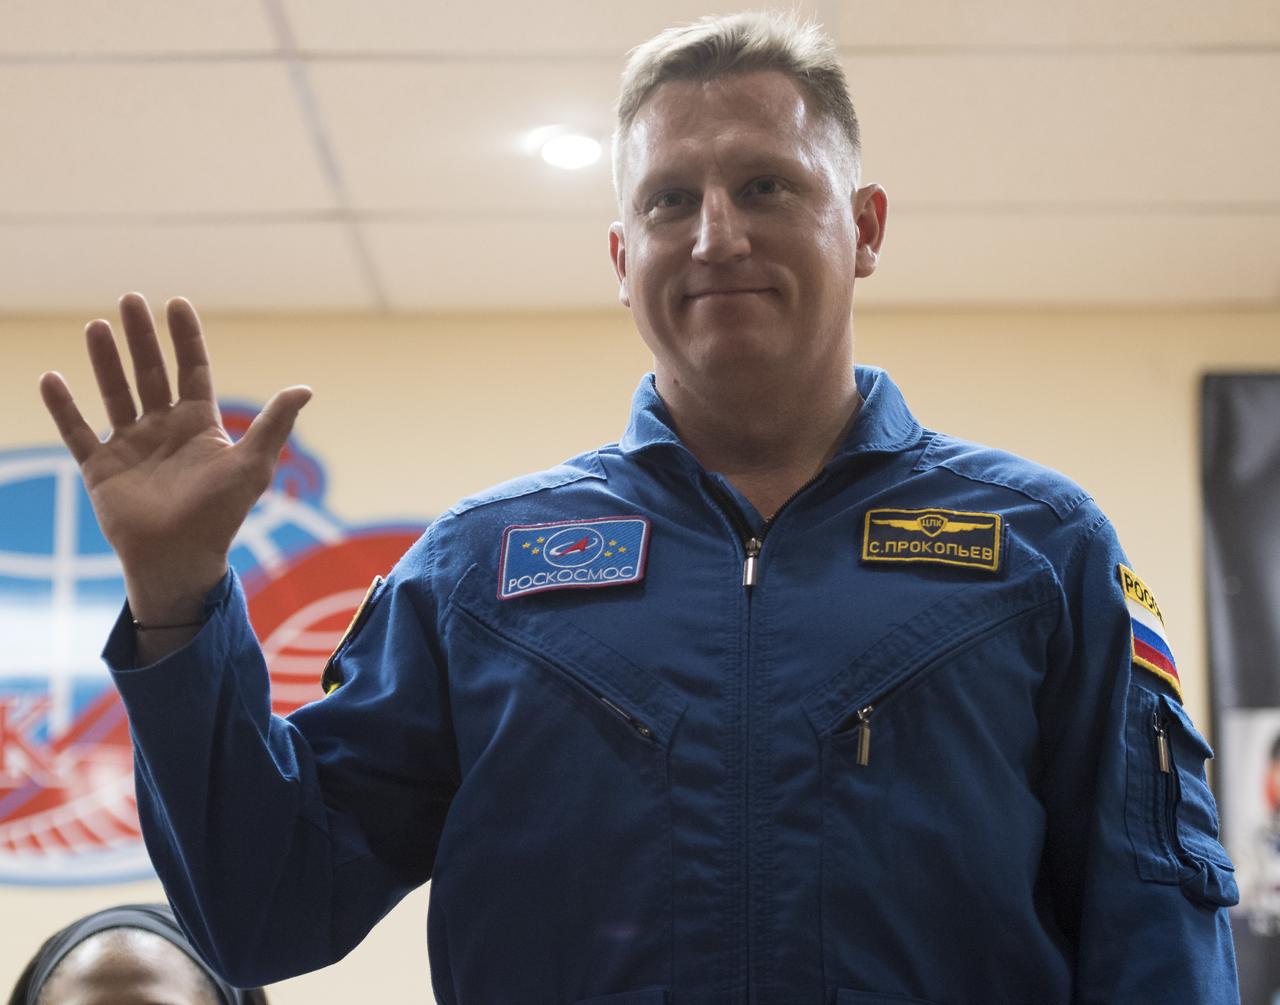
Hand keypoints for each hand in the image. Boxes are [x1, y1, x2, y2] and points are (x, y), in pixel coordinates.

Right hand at [39, 293, 311, 626]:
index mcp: (199, 425)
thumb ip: (275, 424)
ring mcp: (131, 446)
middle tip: (129, 298)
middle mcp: (164, 429)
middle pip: (150, 372)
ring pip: (115, 392)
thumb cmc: (221, 515)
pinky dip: (63, 407)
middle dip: (141, 337)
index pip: (191, 370)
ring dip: (105, 360)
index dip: (185, 338)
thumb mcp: (253, 465)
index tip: (176, 303)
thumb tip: (306, 388)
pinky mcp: (101, 468)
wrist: (181, 558)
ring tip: (96, 325)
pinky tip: (52, 377)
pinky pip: (78, 431)